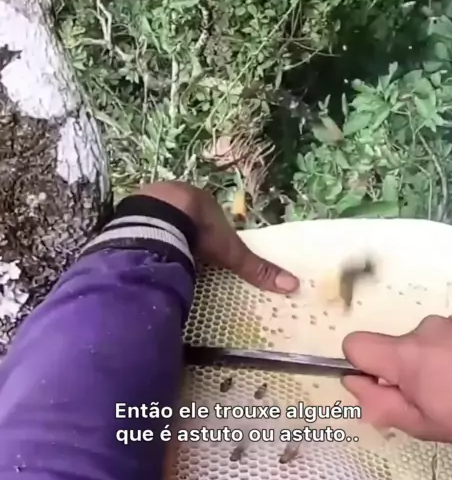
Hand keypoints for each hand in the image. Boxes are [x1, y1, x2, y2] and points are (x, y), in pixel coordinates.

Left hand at [138, 181, 298, 294]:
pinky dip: (141, 233)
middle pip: (183, 215)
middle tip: (183, 249)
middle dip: (183, 230)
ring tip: (160, 250)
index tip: (206, 246)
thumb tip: (293, 284)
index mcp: (203, 201)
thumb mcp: (232, 252)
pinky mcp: (130, 210)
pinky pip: (137, 222)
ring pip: (159, 216)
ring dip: (160, 230)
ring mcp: (151, 199)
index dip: (209, 229)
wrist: (161, 218)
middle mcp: (178, 195)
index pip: (209, 215)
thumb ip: (257, 269)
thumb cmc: (201, 230)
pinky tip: (141, 247)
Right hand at [342, 315, 451, 446]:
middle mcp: (427, 329)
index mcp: (407, 355)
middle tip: (432, 399)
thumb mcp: (421, 425)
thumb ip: (378, 404)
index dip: (362, 367)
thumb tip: (354, 384)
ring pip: (427, 342)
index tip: (381, 386)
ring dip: (437, 361)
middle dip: (406, 370)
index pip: (355, 344)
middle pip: (396, 346)